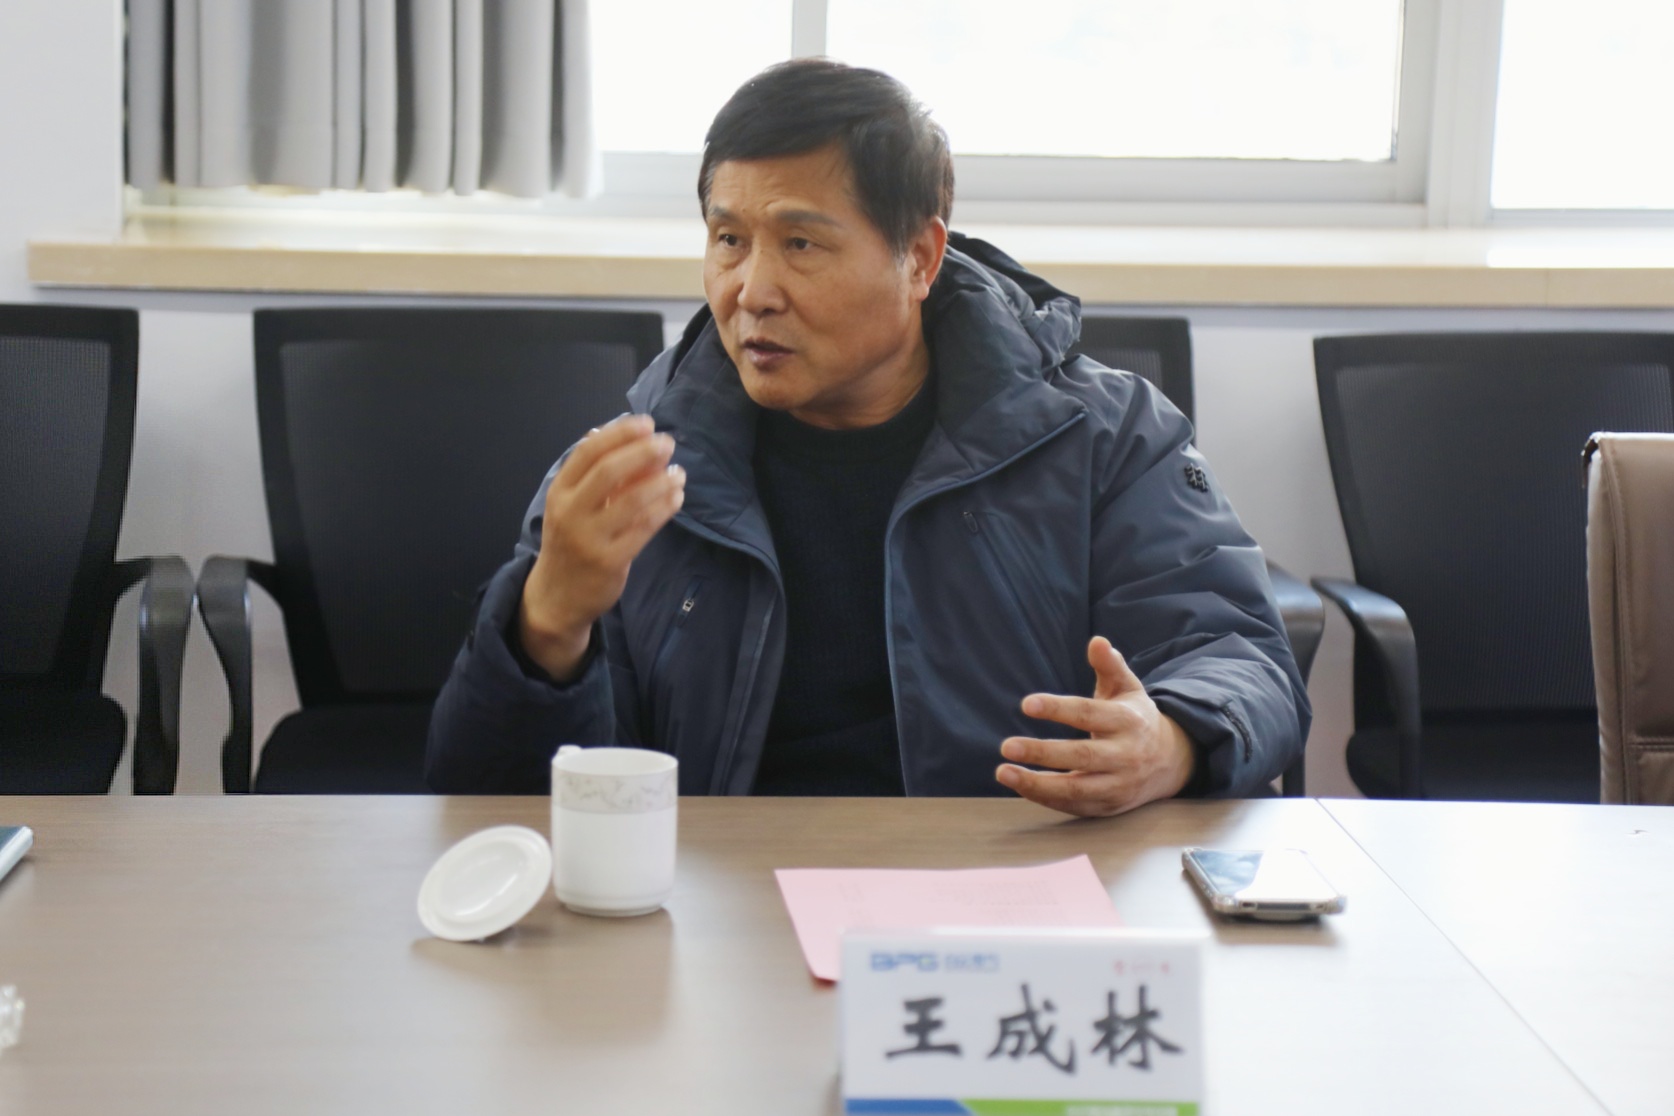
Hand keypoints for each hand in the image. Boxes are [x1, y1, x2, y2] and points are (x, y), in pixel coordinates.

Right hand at [520, 414, 685, 680]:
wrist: (557, 597)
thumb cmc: (571, 541)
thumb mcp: (573, 505)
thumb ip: (596, 474)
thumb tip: (625, 435)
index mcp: (559, 491)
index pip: (587, 451)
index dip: (619, 433)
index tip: (646, 423)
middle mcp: (570, 511)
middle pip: (608, 471)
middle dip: (643, 452)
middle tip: (668, 443)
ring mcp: (589, 538)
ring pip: (631, 501)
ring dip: (661, 482)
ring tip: (679, 473)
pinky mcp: (610, 560)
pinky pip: (644, 528)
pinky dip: (664, 508)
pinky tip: (677, 497)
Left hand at [995, 636, 1195, 817]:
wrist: (1170, 761)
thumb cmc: (1135, 718)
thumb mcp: (1127, 688)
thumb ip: (1110, 666)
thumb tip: (1097, 641)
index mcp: (1128, 721)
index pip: (1089, 714)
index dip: (1057, 709)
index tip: (1026, 704)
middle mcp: (1126, 756)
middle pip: (1082, 756)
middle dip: (1043, 752)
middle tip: (1006, 746)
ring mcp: (1118, 785)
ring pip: (1077, 789)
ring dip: (1038, 784)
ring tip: (1004, 772)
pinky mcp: (1109, 806)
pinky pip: (1074, 806)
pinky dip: (1046, 797)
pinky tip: (1020, 785)